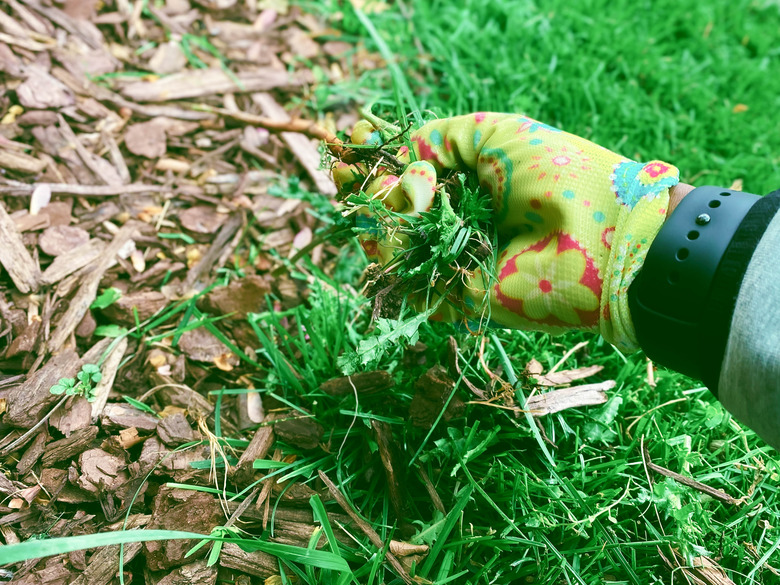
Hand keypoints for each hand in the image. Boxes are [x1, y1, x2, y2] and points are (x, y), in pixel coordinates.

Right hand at [333, 113, 680, 350]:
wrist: (605, 239)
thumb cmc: (558, 174)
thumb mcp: (496, 134)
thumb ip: (438, 140)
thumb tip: (393, 162)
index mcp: (468, 180)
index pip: (405, 171)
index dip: (375, 160)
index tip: (352, 146)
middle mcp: (456, 220)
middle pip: (389, 209)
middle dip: (362, 190)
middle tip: (343, 175)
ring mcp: (452, 257)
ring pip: (388, 243)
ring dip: (371, 220)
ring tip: (373, 199)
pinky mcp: (454, 294)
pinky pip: (405, 277)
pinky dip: (387, 254)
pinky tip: (389, 230)